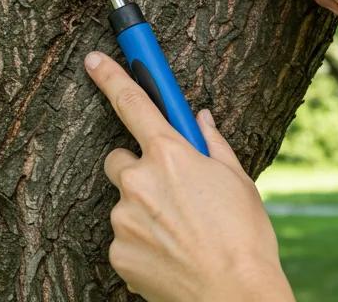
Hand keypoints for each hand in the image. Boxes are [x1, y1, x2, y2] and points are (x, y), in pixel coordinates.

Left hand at [84, 51, 293, 301]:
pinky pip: (123, 237)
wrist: (235, 298)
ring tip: (179, 232)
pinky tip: (169, 254)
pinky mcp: (118, 252)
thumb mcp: (238, 179)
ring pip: (123, 202)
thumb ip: (212, 143)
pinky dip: (141, 242)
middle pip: (119, 159)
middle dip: (137, 168)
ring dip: (142, 209)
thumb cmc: (244, 237)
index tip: (93, 60)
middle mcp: (139, 180)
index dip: (110, 76)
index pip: (132, 102)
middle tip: (167, 190)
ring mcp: (124, 218)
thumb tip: (200, 119)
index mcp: (169, 154)